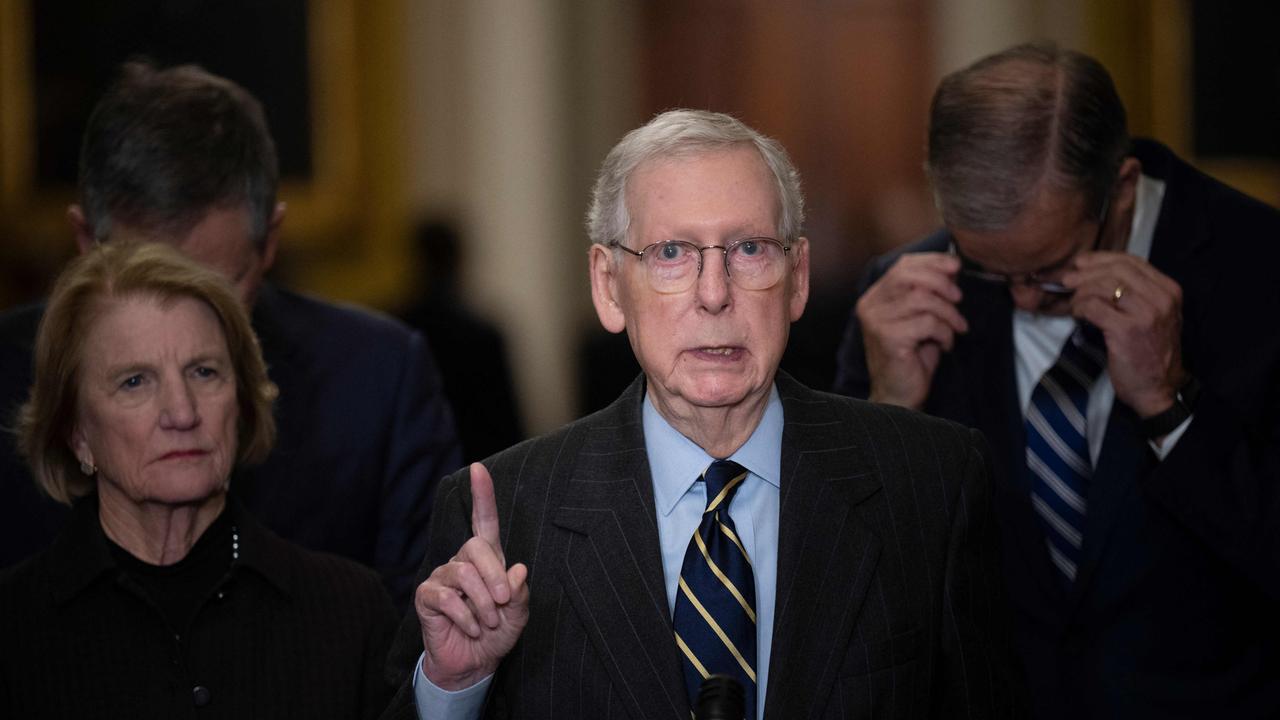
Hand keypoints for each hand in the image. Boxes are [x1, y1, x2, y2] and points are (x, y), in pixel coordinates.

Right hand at [416, 462, 529, 689]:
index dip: (482, 495)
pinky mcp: (427, 596)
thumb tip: (517, 569)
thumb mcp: (518, 615)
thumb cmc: (496, 633)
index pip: (483, 521)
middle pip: (476, 547)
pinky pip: (447, 597)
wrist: (473, 663)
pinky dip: (465, 616)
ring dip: (482, 602)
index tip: (478, 469)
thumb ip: (520, 593)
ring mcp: (442, 577)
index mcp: (487, 560)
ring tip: (487, 622)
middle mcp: (462, 562)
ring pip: (462, 573)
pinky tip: (471, 628)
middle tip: (503, 603)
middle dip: (494, 575)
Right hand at [855, 253, 968, 408]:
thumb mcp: (920, 318)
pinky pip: (927, 323)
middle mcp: (870, 306)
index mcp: (875, 297)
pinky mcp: (889, 338)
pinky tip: (945, 345)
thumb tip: (951, 266)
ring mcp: (877, 322)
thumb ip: (929, 293)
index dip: (931, 261)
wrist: (899, 395)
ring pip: (922, 298)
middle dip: (941, 282)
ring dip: (948, 312)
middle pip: (909, 276)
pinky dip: (945, 332)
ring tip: (956, 328)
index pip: (902, 266)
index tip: (955, 267)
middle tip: (959, 299)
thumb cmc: (911, 358)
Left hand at [1063, 252, 1186, 416]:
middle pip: (1116, 269)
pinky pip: (1094, 306)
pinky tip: (1077, 314)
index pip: (1131, 261)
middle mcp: (1162, 298)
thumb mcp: (1152, 315)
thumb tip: (1094, 271)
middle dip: (1086, 272)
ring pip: (1103, 285)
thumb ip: (1134, 293)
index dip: (1101, 258)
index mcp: (1169, 290)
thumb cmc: (1149, 352)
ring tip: (1073, 303)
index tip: (1081, 263)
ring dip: (1081, 292)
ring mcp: (1146, 314)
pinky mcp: (1127, 330)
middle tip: (1067, 280)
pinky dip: (1079, 307)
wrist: (1158, 388)